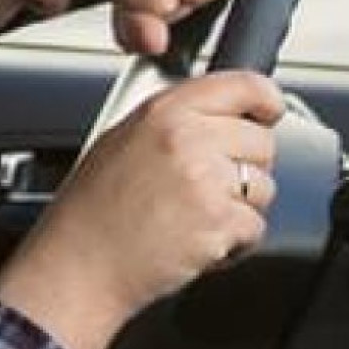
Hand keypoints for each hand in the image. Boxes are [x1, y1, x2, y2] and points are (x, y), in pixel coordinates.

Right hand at [0, 71, 282, 348]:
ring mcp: (205, 180)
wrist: (80, 263)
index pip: (244, 86)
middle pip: (262, 141)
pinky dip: (234, 242)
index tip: (269, 112)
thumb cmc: (91, 210)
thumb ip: (172, 122)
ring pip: (263, 187)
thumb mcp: (121, 140)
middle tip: (209, 186)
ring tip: (196, 217)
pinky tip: (198, 240)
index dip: (266, 101)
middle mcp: (188, 139)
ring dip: (240, 207)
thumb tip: (218, 118)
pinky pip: (255, 227)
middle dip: (245, 167)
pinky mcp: (219, 222)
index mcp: (163, 112)